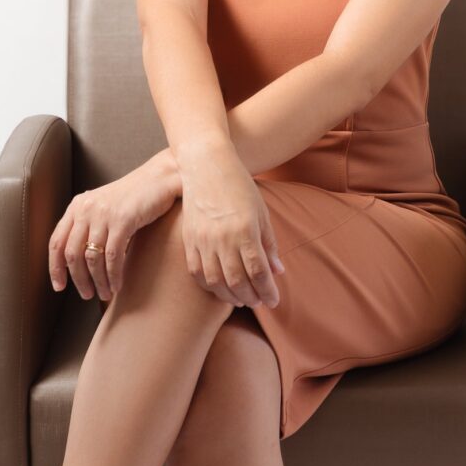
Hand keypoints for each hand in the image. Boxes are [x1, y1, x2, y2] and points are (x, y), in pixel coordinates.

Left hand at [48, 147, 181, 301]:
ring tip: (105, 293)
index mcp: (78, 206)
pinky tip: (117, 285)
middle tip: (87, 294)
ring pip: (92, 258)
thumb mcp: (105, 207)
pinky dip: (114, 275)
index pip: (57, 242)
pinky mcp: (123, 219)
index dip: (55, 267)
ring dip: (98, 281)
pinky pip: (113, 256)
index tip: (59, 286)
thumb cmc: (136, 196)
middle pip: (72, 254)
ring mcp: (104, 214)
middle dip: (78, 280)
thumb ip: (90, 226)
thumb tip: (80, 263)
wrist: (161, 177)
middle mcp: (86, 208)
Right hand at [176, 148, 284, 308]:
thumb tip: (278, 272)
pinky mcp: (188, 239)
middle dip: (251, 297)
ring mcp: (202, 240)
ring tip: (242, 299)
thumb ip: (268, 243)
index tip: (274, 301)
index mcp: (245, 230)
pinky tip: (220, 288)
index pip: (258, 272)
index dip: (267, 291)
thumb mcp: (261, 211)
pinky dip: (209, 286)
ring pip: (216, 282)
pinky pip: (197, 272)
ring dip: (231, 296)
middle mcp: (222, 238)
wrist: (206, 164)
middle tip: (259, 302)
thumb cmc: (238, 184)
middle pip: (238, 282)